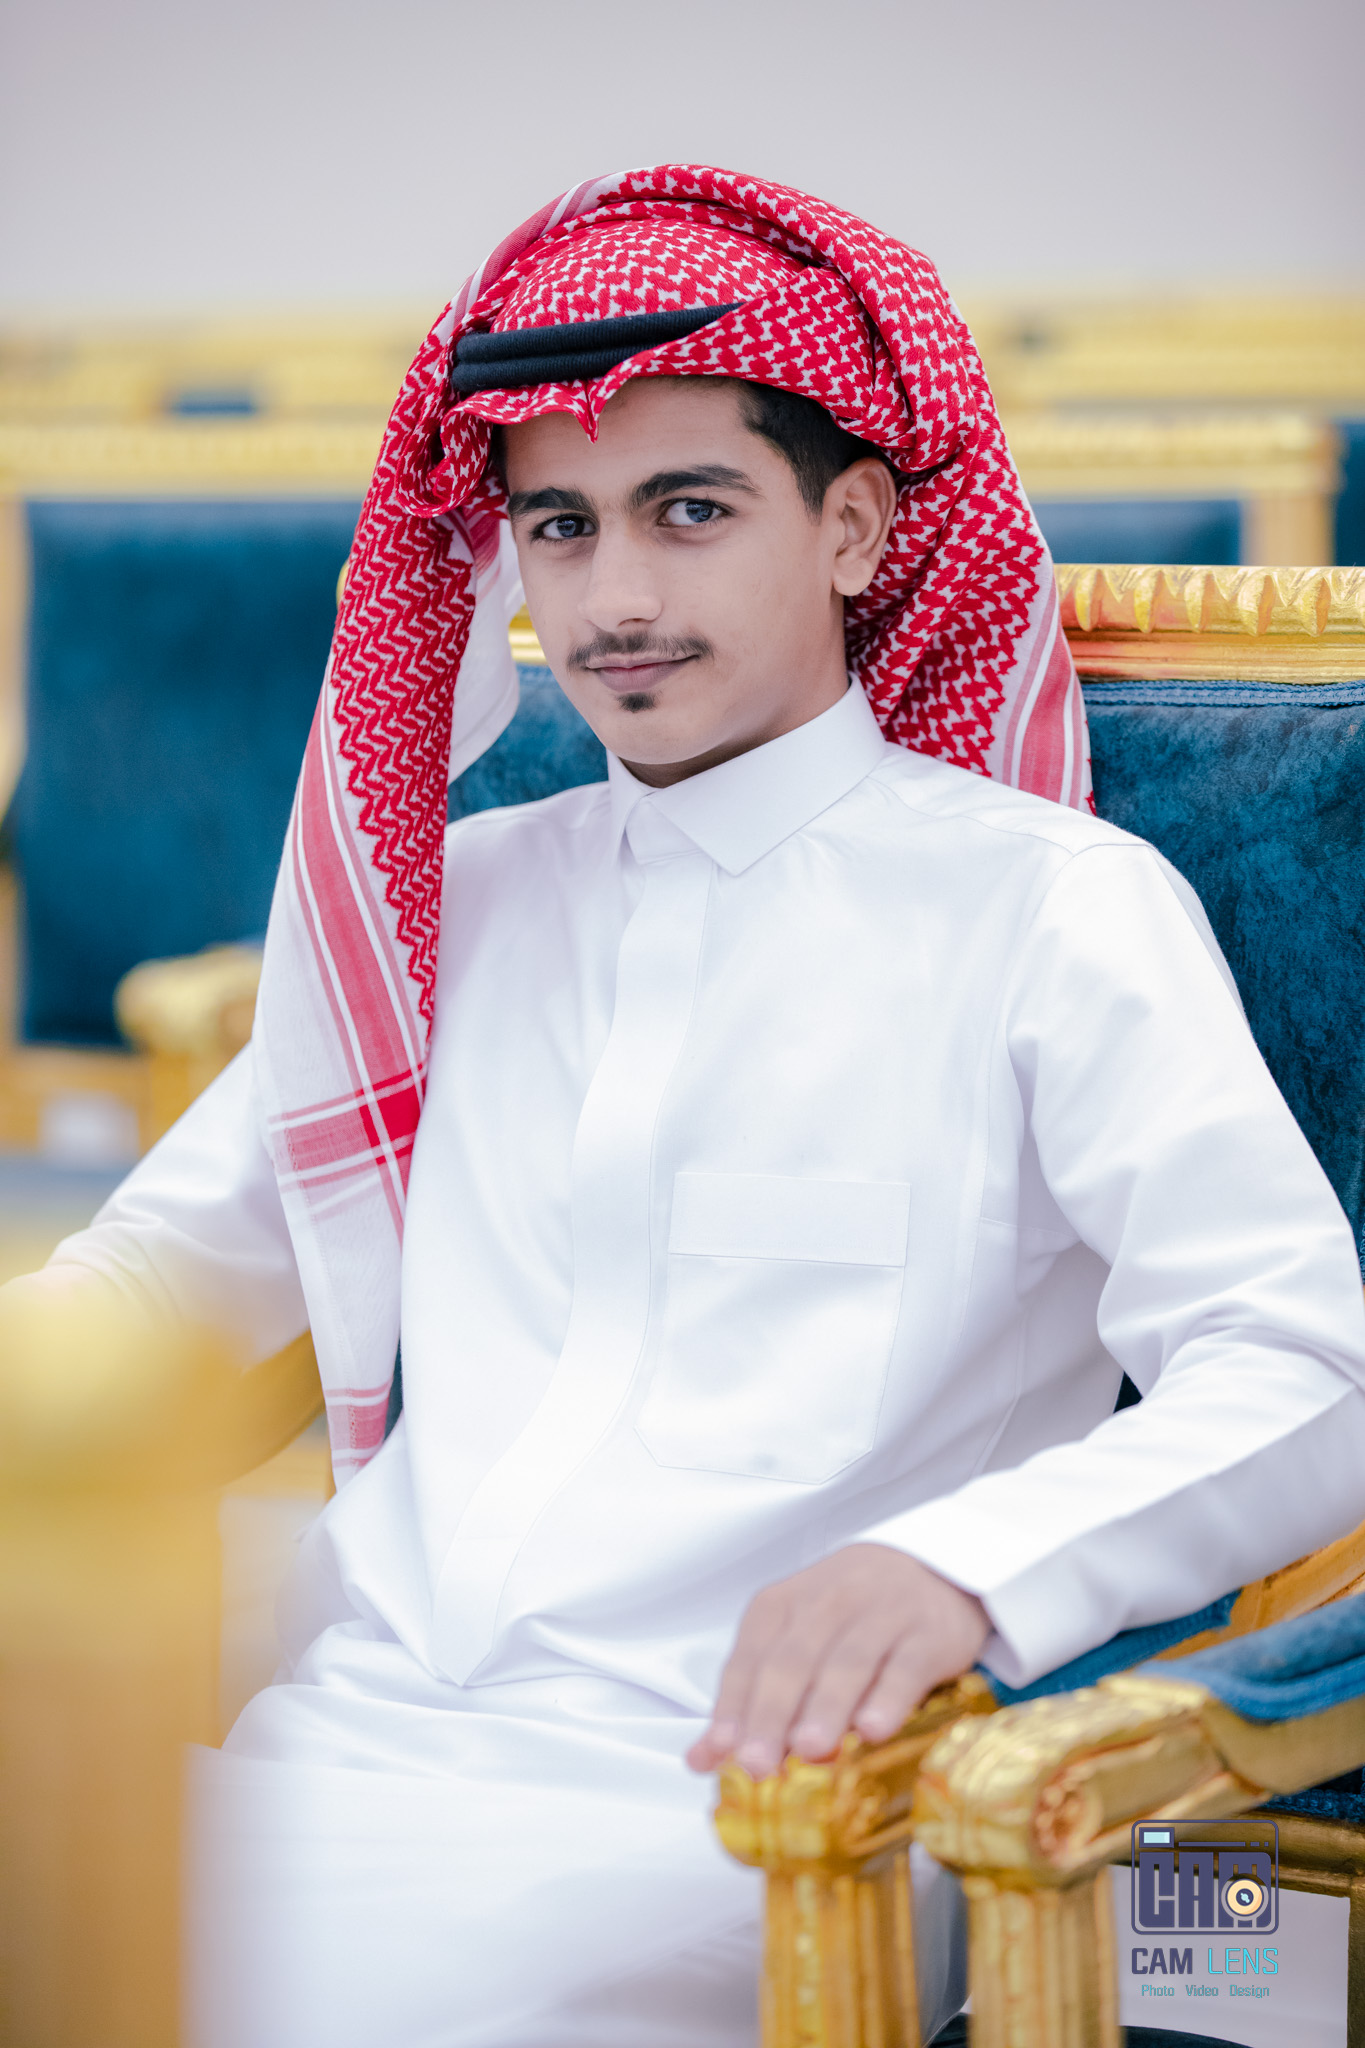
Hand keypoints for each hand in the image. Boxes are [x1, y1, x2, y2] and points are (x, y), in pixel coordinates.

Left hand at [685, 1543, 989, 1777]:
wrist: (930, 1572)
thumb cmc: (848, 1621)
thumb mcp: (795, 1645)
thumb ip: (751, 1700)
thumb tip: (701, 1760)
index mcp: (783, 1604)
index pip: (750, 1656)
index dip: (734, 1704)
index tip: (722, 1750)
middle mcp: (828, 1601)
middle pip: (793, 1660)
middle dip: (772, 1713)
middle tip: (758, 1763)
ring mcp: (881, 1613)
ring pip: (847, 1661)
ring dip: (825, 1706)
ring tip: (809, 1749)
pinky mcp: (929, 1633)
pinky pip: (905, 1666)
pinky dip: (888, 1698)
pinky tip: (873, 1730)